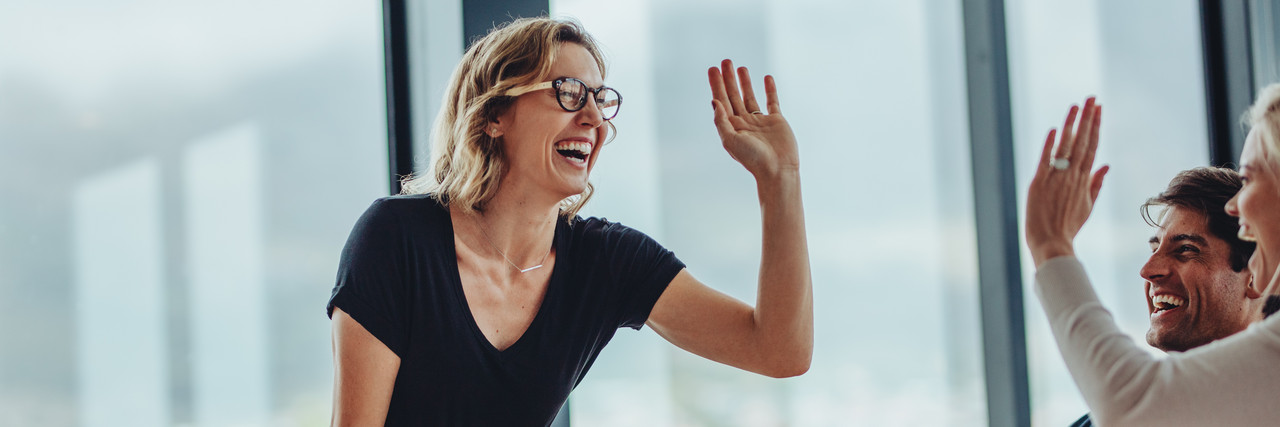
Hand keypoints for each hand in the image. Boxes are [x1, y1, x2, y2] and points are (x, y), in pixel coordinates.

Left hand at [707, 59, 798, 178]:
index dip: (716, 85)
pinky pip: (772, 101)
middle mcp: (744, 122)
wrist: (777, 169)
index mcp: (731, 126)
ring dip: (745, 82)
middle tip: (725, 61)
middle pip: (733, 95)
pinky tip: (766, 78)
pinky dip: (769, 89)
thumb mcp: (730, 140)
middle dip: (728, 79)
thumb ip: (721, 120)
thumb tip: (714, 101)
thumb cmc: (752, 158)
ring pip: (750, 97)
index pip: (721, 100)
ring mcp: (760, 121)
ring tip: (741, 67)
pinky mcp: (776, 121)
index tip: (712, 69)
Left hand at [1025, 97, 1109, 266]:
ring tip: (1076, 105)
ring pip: (1066, 147)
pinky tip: (1054, 129)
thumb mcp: (1087, 205)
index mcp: (1083, 180)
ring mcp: (1056, 179)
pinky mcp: (1039, 184)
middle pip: (1082, 142)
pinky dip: (1050, 145)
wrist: (1052, 244)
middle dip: (1087, 118)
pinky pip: (1045, 161)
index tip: (1099, 108)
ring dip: (1071, 125)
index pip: (1092, 146)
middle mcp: (1072, 176)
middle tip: (1092, 97)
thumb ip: (1096, 183)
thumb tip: (1106, 165)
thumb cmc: (1068, 227)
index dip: (1095, 126)